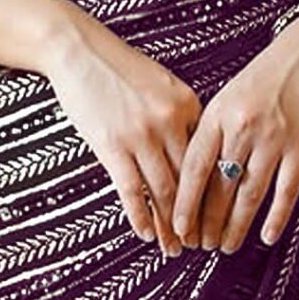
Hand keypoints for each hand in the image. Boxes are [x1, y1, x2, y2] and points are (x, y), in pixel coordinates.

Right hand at [43, 15, 204, 250]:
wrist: (78, 50)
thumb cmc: (119, 68)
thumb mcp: (163, 85)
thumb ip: (182, 117)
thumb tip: (195, 154)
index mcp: (190, 106)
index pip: (209, 160)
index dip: (215, 194)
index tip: (221, 218)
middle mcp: (170, 123)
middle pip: (191, 182)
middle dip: (198, 218)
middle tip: (204, 245)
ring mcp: (141, 136)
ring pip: (163, 192)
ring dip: (171, 226)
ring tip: (177, 249)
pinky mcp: (112, 146)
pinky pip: (131, 191)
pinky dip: (140, 217)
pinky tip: (147, 235)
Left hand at [173, 11, 298, 254]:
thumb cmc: (262, 78)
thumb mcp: (226, 97)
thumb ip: (210, 132)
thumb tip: (192, 178)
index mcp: (218, 114)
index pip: (195, 168)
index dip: (185, 202)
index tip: (178, 228)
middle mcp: (243, 128)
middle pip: (220, 187)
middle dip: (208, 222)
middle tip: (201, 246)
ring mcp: (274, 138)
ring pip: (250, 194)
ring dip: (236, 226)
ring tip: (225, 246)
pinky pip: (286, 190)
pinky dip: (276, 216)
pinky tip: (266, 236)